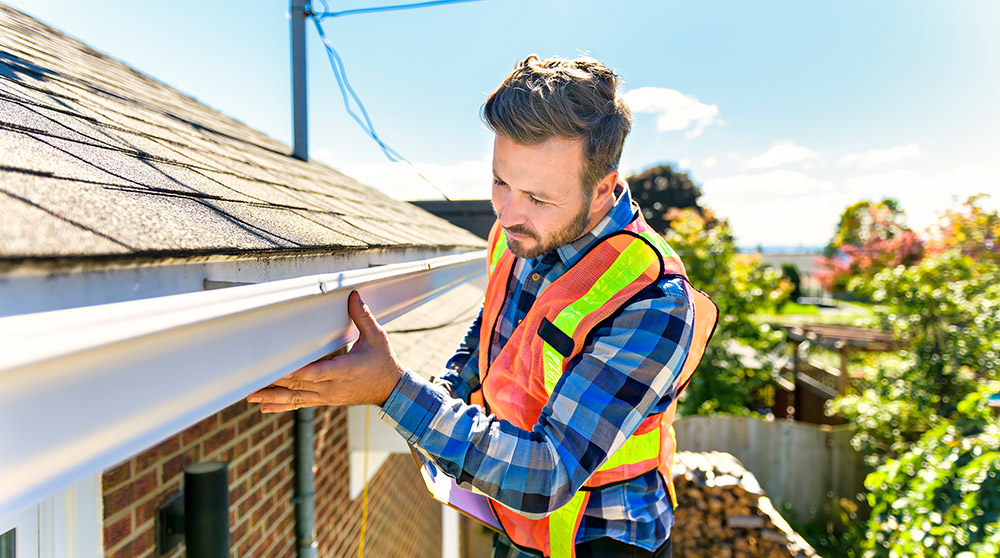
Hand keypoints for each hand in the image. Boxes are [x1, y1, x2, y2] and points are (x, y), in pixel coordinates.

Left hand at [247, 291, 404, 411]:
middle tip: (253, 381)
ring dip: (274, 397)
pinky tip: (265, 408)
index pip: (317, 372)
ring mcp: (328, 396)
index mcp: (346, 370)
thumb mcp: (377, 337)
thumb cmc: (384, 363)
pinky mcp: (326, 400)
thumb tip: (353, 296)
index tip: (279, 370)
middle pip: (300, 385)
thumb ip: (362, 317)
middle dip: (276, 383)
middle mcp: (333, 387)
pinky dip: (283, 406)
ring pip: (297, 397)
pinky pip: (301, 404)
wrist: (391, 391)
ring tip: (252, 397)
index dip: (298, 372)